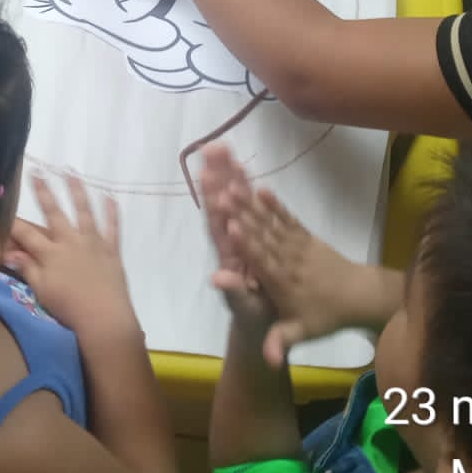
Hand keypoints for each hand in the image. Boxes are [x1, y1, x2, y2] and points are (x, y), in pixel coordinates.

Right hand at [7, 173, 139, 342]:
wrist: (103, 317)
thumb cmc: (68, 307)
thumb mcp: (41, 290)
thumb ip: (27, 268)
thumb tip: (8, 252)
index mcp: (50, 253)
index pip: (27, 234)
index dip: (14, 222)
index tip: (5, 208)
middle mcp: (70, 241)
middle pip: (54, 213)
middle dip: (43, 192)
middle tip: (37, 172)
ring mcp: (93, 242)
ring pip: (84, 211)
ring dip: (77, 191)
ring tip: (71, 172)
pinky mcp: (111, 249)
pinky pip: (112, 227)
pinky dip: (112, 212)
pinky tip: (109, 196)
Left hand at [199, 145, 271, 328]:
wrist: (264, 325)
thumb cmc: (255, 318)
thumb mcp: (246, 308)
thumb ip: (233, 293)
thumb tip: (217, 279)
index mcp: (230, 257)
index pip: (218, 225)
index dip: (213, 201)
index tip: (208, 175)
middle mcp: (233, 242)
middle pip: (223, 206)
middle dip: (218, 176)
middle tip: (212, 147)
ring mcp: (243, 236)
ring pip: (235, 202)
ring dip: (228, 175)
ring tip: (222, 147)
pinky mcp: (256, 236)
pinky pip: (251, 208)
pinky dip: (247, 188)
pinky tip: (243, 165)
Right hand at [224, 183, 403, 366]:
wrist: (358, 296)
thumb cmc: (324, 316)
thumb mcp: (302, 333)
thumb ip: (281, 341)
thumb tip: (268, 360)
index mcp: (284, 283)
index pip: (263, 261)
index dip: (247, 243)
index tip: (230, 225)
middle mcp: (289, 259)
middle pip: (262, 234)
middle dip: (242, 214)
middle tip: (222, 193)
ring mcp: (298, 245)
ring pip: (271, 222)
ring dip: (252, 204)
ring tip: (233, 184)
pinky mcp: (306, 236)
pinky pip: (288, 218)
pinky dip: (275, 204)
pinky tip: (261, 188)